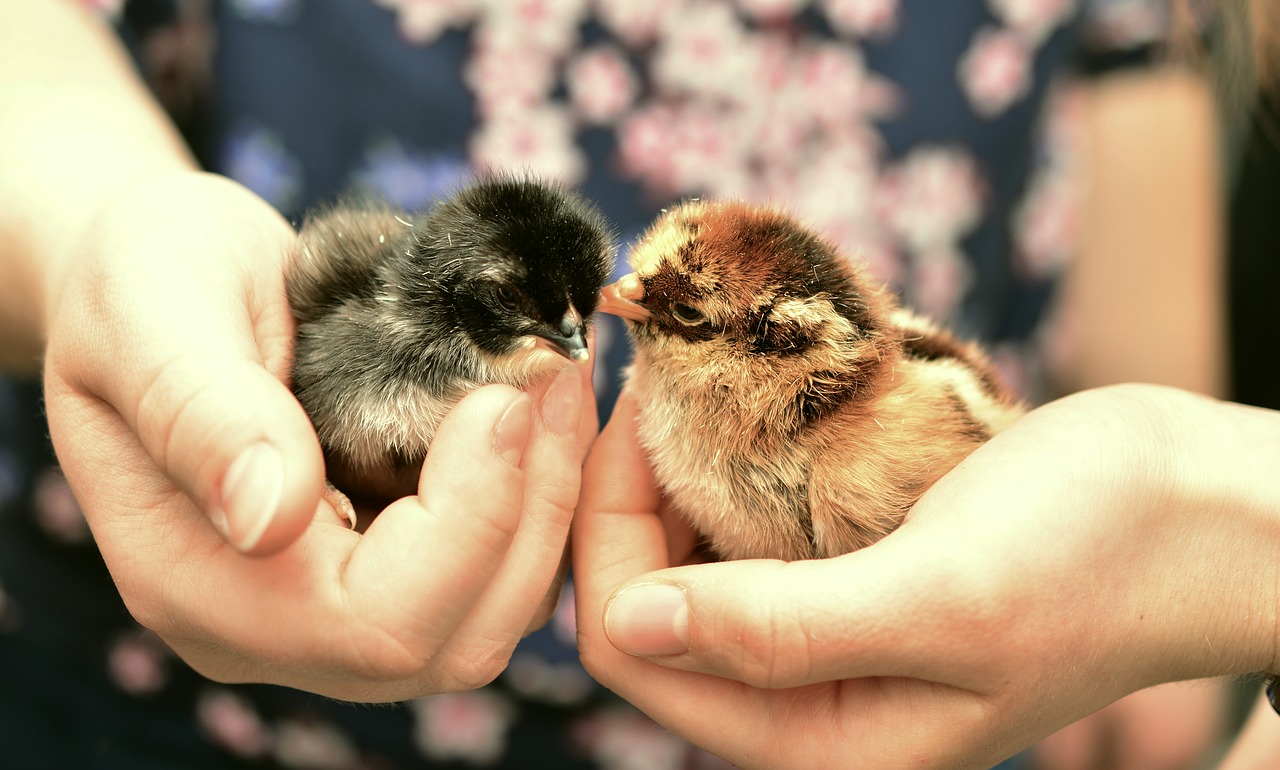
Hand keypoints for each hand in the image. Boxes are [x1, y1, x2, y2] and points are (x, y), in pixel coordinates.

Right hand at [44, 171, 594, 701]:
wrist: (158, 278)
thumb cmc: (140, 276)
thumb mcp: (149, 304)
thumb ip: (199, 409)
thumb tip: (272, 518)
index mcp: (196, 584)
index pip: (374, 620)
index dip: (466, 524)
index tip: (498, 399)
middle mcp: (272, 627)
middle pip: (455, 636)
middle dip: (531, 507)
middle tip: (557, 375)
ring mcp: (336, 609)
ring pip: (495, 612)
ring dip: (550, 499)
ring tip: (559, 380)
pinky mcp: (389, 571)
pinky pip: (499, 572)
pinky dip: (540, 495)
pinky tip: (542, 408)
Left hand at [574, 384, 1279, 768]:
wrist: (1199, 506)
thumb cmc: (1098, 556)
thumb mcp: (942, 598)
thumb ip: (780, 631)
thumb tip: (624, 628)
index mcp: (818, 735)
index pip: (633, 647)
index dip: (604, 532)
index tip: (623, 414)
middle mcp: (806, 693)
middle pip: (647, 597)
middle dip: (626, 492)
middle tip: (647, 383)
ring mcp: (824, 627)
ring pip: (690, 552)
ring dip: (673, 467)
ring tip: (681, 382)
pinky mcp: (847, 567)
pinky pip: (747, 520)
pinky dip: (727, 460)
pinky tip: (734, 405)